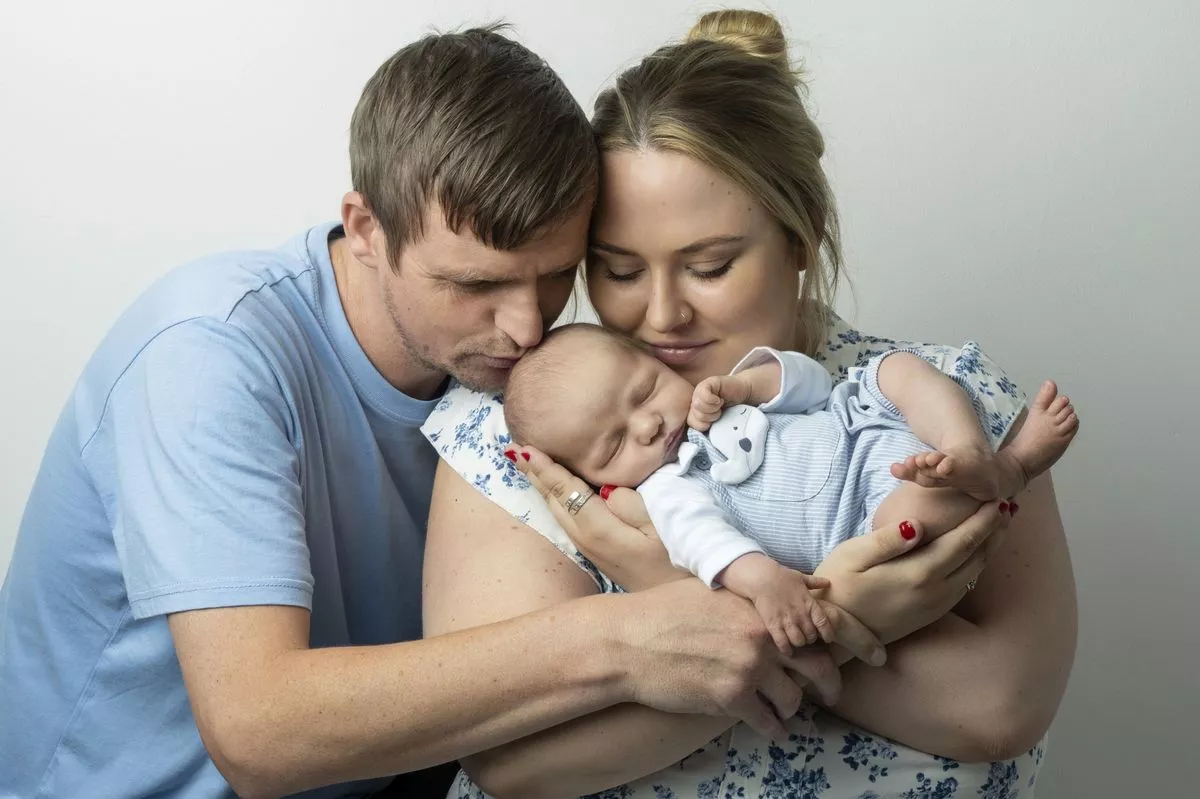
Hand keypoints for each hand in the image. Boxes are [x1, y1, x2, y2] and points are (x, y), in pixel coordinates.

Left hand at [509, 445, 685, 590]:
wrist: (677, 605)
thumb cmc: (678, 560)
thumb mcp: (662, 527)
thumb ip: (631, 504)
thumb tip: (606, 491)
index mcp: (599, 529)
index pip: (565, 490)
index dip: (545, 468)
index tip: (524, 447)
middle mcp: (586, 540)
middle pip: (553, 500)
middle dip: (534, 474)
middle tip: (511, 448)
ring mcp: (589, 549)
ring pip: (556, 511)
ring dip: (540, 486)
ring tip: (523, 465)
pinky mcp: (596, 554)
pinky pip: (566, 519)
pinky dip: (554, 499)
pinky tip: (551, 492)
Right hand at [616, 578, 883, 738]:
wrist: (627, 641)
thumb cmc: (662, 612)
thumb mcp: (712, 591)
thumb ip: (754, 596)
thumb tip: (796, 589)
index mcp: (758, 607)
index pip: (811, 627)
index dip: (824, 646)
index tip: (828, 656)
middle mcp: (761, 636)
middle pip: (817, 667)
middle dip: (827, 685)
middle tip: (828, 694)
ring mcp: (748, 668)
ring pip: (792, 699)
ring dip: (790, 709)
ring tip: (785, 712)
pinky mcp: (731, 698)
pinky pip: (768, 723)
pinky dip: (772, 730)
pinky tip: (770, 729)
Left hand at [688, 375, 753, 431]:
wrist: (743, 392)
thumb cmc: (731, 408)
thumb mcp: (717, 421)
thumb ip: (706, 426)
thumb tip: (699, 436)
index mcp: (694, 411)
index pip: (691, 423)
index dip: (704, 425)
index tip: (714, 420)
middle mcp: (694, 400)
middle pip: (695, 415)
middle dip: (710, 417)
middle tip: (719, 411)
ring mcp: (698, 391)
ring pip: (698, 405)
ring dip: (713, 408)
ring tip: (720, 404)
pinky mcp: (706, 383)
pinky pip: (704, 395)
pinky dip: (714, 400)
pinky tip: (720, 399)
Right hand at [718, 553, 833, 652]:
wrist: (761, 577)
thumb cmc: (781, 575)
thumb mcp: (800, 577)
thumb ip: (815, 582)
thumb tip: (828, 582)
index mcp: (809, 603)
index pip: (824, 623)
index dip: (828, 633)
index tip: (827, 638)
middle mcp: (800, 614)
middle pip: (811, 635)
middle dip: (810, 639)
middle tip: (807, 638)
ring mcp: (787, 620)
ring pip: (798, 641)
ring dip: (799, 643)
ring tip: (796, 641)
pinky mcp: (773, 625)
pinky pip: (782, 643)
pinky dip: (786, 649)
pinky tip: (786, 650)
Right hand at [813, 502, 1011, 643]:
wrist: (833, 632)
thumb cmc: (837, 585)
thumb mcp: (853, 555)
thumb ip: (888, 540)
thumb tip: (920, 524)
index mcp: (918, 574)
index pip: (962, 542)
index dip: (983, 520)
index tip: (997, 499)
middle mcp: (934, 593)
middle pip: (976, 558)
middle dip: (995, 531)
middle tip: (1009, 507)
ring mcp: (935, 606)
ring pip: (974, 574)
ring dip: (990, 548)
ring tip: (1000, 527)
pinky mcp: (930, 614)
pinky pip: (964, 586)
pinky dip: (977, 565)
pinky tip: (975, 555)